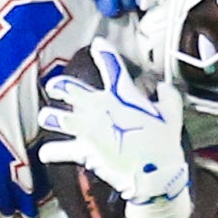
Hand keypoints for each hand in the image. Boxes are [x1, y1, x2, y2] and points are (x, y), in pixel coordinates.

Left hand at [37, 37, 190, 217]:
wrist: (153, 173)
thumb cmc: (164, 143)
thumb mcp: (173, 113)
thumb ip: (168, 95)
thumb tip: (163, 87)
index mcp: (121, 94)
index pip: (109, 63)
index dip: (102, 50)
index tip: (97, 44)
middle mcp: (98, 107)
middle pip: (68, 88)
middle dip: (59, 85)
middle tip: (55, 87)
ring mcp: (87, 129)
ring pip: (55, 117)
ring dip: (50, 117)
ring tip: (47, 117)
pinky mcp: (83, 150)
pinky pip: (58, 151)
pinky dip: (51, 152)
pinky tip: (44, 153)